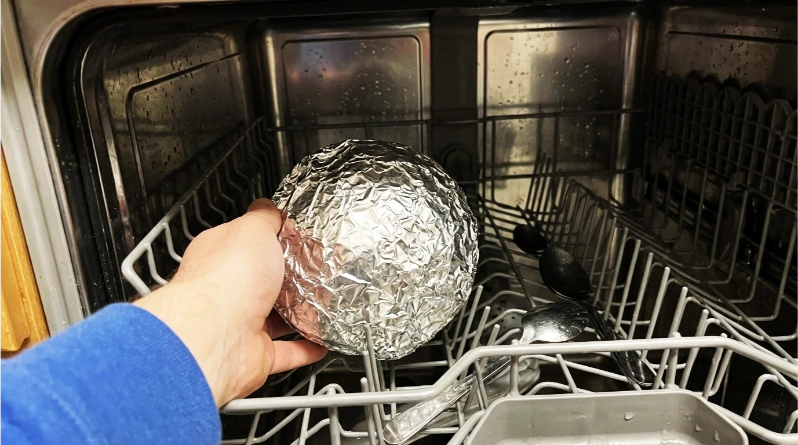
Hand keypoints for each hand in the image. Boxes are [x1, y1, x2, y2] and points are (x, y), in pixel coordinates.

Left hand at [134, 199, 327, 406]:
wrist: (215, 334)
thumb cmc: (226, 278)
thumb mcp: (252, 229)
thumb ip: (265, 218)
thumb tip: (270, 208)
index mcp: (221, 255)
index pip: (249, 243)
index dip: (275, 239)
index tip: (300, 238)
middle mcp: (227, 290)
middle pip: (264, 282)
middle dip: (291, 279)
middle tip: (320, 271)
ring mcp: (240, 323)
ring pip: (276, 317)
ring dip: (300, 313)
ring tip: (327, 304)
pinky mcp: (254, 353)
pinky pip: (285, 352)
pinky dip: (305, 348)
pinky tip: (322, 342)